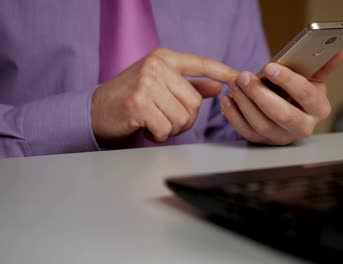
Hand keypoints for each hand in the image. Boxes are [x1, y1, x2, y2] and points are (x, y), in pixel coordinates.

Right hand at [91, 48, 236, 143]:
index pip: (201, 63)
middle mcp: (156, 66)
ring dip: (172, 129)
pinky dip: (159, 136)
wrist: (96, 110)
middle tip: (165, 120)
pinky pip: (166, 128)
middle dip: (184, 119)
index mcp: (164, 58)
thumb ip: (189, 85)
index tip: (239, 78)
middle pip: (195, 102)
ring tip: (155, 123)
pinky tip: (147, 130)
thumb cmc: (131, 98)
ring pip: (183, 117)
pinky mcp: (139, 103)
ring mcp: (146, 83)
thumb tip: (218, 88)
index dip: (222, 72)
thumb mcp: (160, 85)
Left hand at [221, 49, 342, 144]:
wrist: (288, 112)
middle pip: (282, 114)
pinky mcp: (263, 142)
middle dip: (260, 94)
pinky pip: (246, 132)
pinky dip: (233, 116)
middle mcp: (303, 127)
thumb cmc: (299, 92)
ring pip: (261, 124)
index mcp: (319, 109)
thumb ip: (322, 64)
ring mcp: (282, 137)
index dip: (288, 81)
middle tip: (244, 76)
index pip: (306, 96)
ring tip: (234, 83)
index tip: (269, 66)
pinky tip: (227, 99)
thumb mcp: (313, 78)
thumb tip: (338, 50)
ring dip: (244, 102)